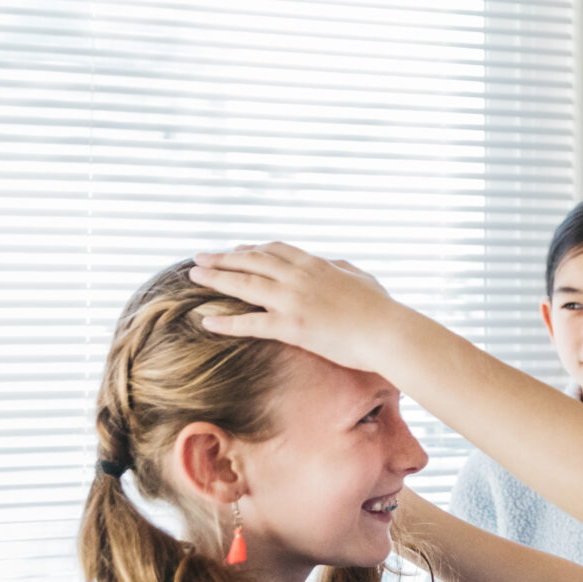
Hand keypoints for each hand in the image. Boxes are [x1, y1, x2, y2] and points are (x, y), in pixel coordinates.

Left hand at [189, 243, 416, 372]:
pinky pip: (251, 322)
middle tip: (200, 258)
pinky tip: (206, 321)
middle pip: (253, 261)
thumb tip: (334, 263)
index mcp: (317, 264)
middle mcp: (300, 277)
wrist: (389, 332)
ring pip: (245, 284)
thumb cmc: (382, 309)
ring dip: (216, 279)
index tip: (235, 249)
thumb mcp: (363, 278)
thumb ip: (344, 269)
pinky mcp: (293, 326)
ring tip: (193, 277)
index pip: (276, 250)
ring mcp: (295, 300)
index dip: (252, 249)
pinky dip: (226, 321)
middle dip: (223, 258)